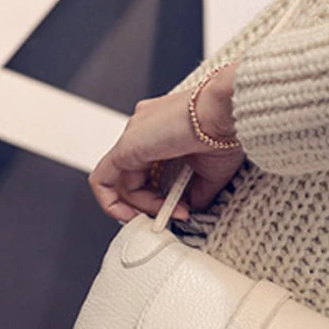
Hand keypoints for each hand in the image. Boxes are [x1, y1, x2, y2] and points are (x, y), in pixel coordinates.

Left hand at [87, 62, 244, 222]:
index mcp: (163, 128)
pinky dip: (112, 203)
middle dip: (151, 202)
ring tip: (168, 212)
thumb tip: (186, 208)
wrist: (224, 112)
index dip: (161, 194)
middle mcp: (144, 129)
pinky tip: (131, 216)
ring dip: (145, 206)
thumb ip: (195, 193)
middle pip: (135, 175)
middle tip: (172, 215)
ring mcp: (133, 135)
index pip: (150, 167)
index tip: (181, 208)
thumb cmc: (225, 131)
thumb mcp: (212, 173)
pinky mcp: (126, 147)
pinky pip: (103, 181)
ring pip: (124, 183)